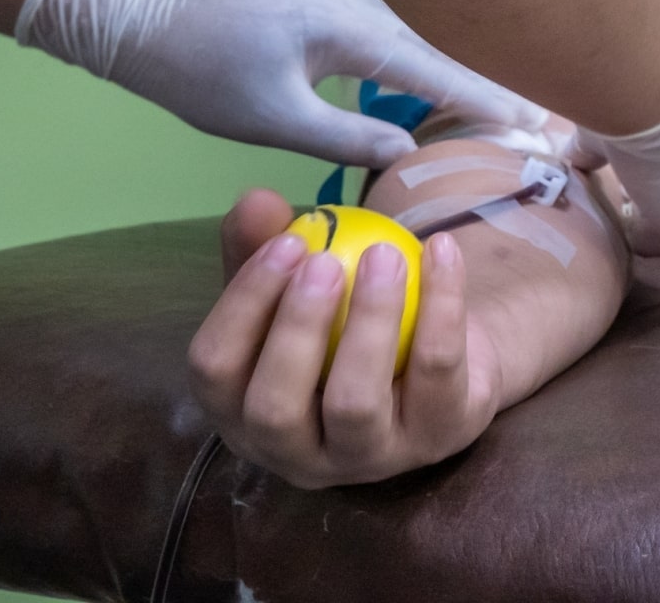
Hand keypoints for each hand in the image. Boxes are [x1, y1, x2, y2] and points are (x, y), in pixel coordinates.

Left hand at [16, 0, 547, 164]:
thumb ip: (346, 136)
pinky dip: (426, 60)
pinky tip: (440, 81)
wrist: (145, 26)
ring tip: (503, 102)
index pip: (432, 68)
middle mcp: (355, 1)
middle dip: (487, 80)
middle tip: (539, 114)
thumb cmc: (203, 77)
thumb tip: (408, 152)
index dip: (483, 98)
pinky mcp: (329, 6)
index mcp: (347, 27)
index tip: (532, 121)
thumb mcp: (272, 120)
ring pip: (418, 38)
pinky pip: (396, 35)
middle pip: (438, 46)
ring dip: (458, 70)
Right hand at [188, 190, 498, 487]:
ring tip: (384, 254)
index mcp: (242, 414)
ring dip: (368, 320)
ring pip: (356, 404)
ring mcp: (369, 458)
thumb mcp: (297, 284)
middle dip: (294, 329)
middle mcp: (296, 455)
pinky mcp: (438, 438)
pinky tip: (441, 249)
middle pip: (274, 409)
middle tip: (323, 260)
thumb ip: (267, 243)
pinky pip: (437, 371)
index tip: (286, 242)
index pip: (215, 372)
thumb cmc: (342, 321)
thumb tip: (254, 201)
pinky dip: (442, 304)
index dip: (241, 305)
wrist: (444, 349)